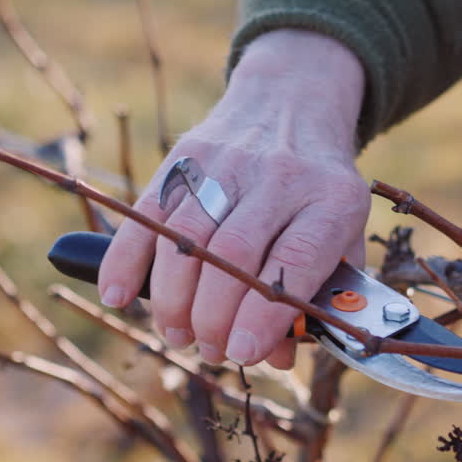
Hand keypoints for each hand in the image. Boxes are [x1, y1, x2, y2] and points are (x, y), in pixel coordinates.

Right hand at [98, 29, 369, 368]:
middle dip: (213, 315)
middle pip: (232, 253)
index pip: (295, 261)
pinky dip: (126, 258)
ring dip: (173, 297)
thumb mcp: (344, 237)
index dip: (264, 313)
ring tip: (177, 333)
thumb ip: (320, 297)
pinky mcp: (185, 157)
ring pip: (186, 237)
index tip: (243, 352)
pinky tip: (118, 295)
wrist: (293, 104)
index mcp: (333, 200)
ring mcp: (229, 163)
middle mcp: (281, 177)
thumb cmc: (321, 195)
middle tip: (209, 349)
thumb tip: (279, 356)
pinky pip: (147, 212)